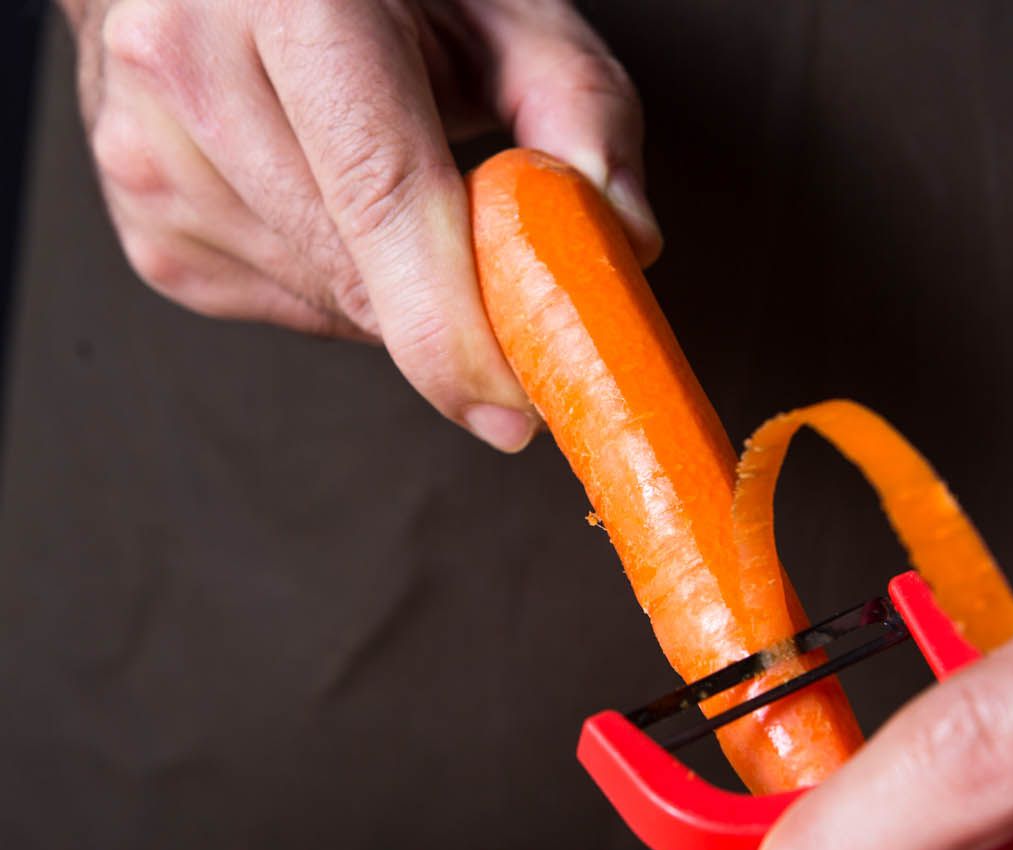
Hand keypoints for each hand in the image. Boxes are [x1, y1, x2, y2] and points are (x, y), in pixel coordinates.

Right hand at [60, 0, 659, 451]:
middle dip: (450, 322)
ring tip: (407, 200)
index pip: (382, 194)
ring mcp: (146, 151)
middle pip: (352, 270)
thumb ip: (583, 115)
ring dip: (397, 298)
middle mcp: (188, 63)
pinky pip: (285, 310)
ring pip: (322, 304)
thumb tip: (623, 241)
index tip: (517, 404)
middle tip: (513, 302)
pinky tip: (344, 215)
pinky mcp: (147, 226)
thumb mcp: (509, 16)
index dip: (455, 321)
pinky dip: (343, 293)